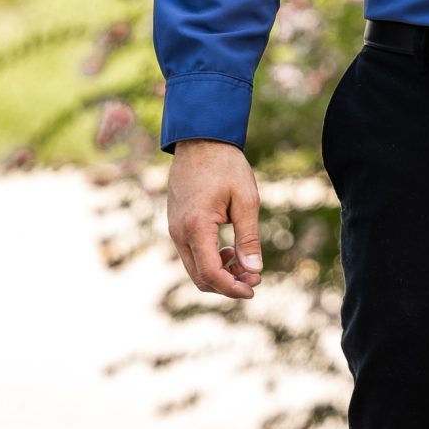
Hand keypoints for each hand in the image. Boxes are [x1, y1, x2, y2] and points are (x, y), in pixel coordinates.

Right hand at [166, 139, 263, 297]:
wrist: (200, 139)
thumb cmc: (225, 165)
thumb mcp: (246, 199)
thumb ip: (249, 237)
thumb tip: (254, 269)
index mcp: (196, 227)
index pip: (211, 273)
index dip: (232, 288)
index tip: (252, 289)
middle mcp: (179, 232)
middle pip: (200, 277)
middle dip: (227, 284)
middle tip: (254, 276)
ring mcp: (174, 229)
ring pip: (194, 268)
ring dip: (219, 273)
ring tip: (245, 263)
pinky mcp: (176, 224)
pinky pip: (190, 253)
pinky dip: (209, 260)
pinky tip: (229, 251)